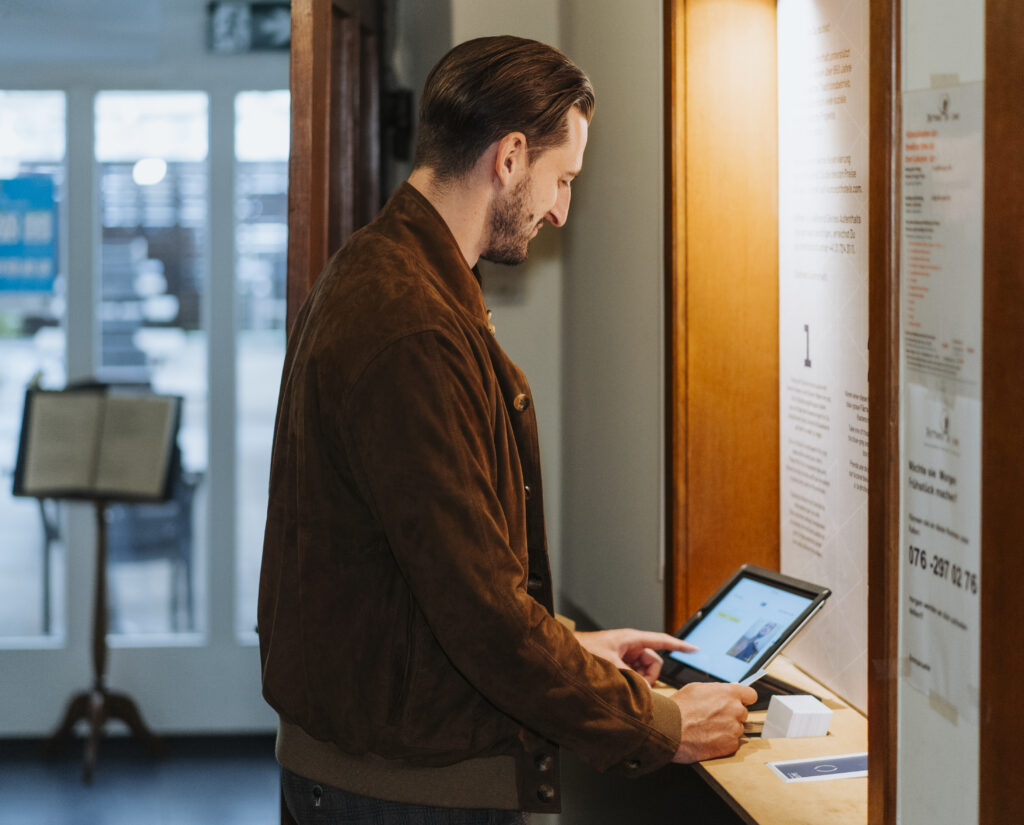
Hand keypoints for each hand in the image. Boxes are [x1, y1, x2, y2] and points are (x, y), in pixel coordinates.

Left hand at [575, 628, 695, 684]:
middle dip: (649, 676)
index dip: (679, 646)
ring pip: (644, 672)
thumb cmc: (583, 650)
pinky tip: (620, 686)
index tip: (695, 649)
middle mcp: (630, 647)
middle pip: (653, 662)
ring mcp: (624, 656)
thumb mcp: (610, 664)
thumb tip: (644, 691)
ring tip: (623, 685)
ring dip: (639, 681)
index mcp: (631, 639)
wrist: (565, 656)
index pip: (662, 641)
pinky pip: (634, 675)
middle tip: (636, 685)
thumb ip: (630, 678)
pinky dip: (632, 683)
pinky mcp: (618, 665)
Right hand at [669, 682, 757, 762]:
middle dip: (732, 714)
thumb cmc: (679, 708)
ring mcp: (734, 729)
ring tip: (708, 728)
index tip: (739, 702)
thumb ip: (718, 689)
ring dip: (727, 729)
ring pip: (737, 728)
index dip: (743, 699)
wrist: (670, 729)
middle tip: (715, 716)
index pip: (751, 695)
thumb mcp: (696, 688)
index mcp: (729, 693)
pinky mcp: (730, 746)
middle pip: (743, 713)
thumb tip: (732, 688)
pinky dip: (723, 742)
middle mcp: (735, 710)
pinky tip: (708, 738)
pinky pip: (732, 743)